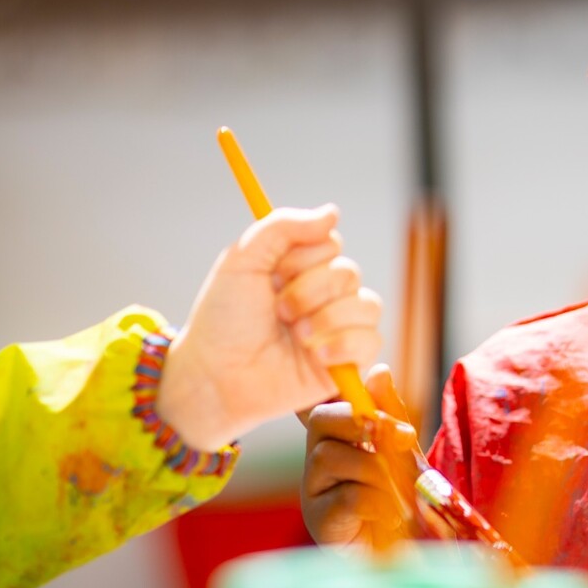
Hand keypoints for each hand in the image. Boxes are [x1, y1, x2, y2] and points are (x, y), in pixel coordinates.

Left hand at [157, 206, 383, 450]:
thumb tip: (333, 212)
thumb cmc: (223, 322)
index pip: (331, 245)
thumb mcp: (243, 260)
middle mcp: (323, 296)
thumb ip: (283, 227)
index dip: (303, 259)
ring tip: (296, 337)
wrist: (215, 376)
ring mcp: (337, 329)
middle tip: (278, 312)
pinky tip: (314, 356)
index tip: (273, 276)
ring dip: (326, 320)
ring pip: (367, 305)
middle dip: (309, 292)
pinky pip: (372, 341)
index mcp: (300, 269)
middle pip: (349, 273)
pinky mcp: (346, 362)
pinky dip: (344, 345)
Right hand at [300, 365, 422, 549]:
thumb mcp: (403, 454)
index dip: (360, 403)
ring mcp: (312, 491)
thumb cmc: (397, 504)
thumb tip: (378, 371)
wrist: (398, 559)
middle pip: (321, 421)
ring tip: (402, 494)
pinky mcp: (318, 521)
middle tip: (407, 440)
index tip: (403, 423)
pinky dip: (378, 503)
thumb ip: (390, 416)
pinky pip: (347, 497)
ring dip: (379, 471)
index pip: (330, 403)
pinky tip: (391, 518)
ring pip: (333, 457)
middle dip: (366, 424)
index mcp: (336, 439)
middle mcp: (316, 461)